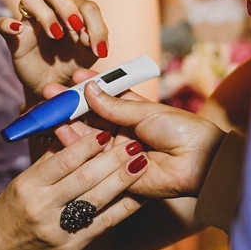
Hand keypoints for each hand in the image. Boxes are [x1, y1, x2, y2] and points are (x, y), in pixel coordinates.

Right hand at [0, 0, 108, 100]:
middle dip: (66, 5)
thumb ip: (94, 42)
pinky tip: (17, 31)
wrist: (53, 85)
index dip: (94, 23)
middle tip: (75, 27)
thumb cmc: (72, 64)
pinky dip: (7, 24)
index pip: (84, 4)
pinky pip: (2, 23)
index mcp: (72, 11)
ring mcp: (30, 22)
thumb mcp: (89, 55)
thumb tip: (86, 36)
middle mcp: (50, 9)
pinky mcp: (14, 38)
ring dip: (45, 14)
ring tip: (56, 35)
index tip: (98, 49)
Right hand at [0, 128, 147, 249]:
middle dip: (111, 159)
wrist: (0, 248)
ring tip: (140, 162)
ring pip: (96, 200)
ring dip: (122, 180)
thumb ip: (49, 158)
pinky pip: (103, 224)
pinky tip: (139, 194)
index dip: (86, 145)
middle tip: (132, 143)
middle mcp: (43, 206)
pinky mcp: (73, 246)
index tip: (104, 131)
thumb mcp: (23, 180)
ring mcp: (59, 228)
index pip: (63, 161)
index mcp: (29, 185)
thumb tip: (71, 130)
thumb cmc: (11, 209)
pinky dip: (124, 208)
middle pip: (84, 179)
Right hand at [54, 79, 225, 199]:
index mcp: (131, 111)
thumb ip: (115, 105)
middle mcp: (121, 130)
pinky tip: (60, 132)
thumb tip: (89, 88)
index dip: (86, 88)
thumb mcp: (146, 112)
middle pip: (90, 117)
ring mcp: (117, 150)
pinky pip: (91, 158)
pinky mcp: (114, 171)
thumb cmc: (181, 130)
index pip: (103, 97)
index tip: (70, 78)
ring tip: (51, 111)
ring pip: (87, 136)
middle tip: (50, 94)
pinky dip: (75, 145)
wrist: (200, 163)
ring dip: (68, 123)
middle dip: (70, 105)